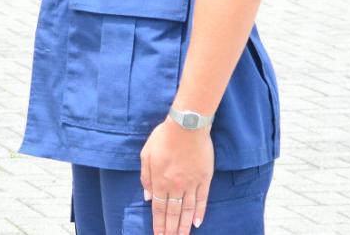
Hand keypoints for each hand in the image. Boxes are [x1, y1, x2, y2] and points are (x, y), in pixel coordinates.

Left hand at [140, 118, 213, 234]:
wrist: (187, 125)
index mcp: (160, 181)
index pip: (159, 209)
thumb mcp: (146, 154)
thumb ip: (146, 177)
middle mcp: (175, 187)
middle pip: (172, 213)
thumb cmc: (164, 137)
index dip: (158, 224)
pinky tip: (197, 223)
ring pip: (187, 210)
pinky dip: (199, 212)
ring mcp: (191, 184)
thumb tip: (148, 197)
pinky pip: (202, 200)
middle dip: (170, 230)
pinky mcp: (204, 179)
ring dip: (184, 226)